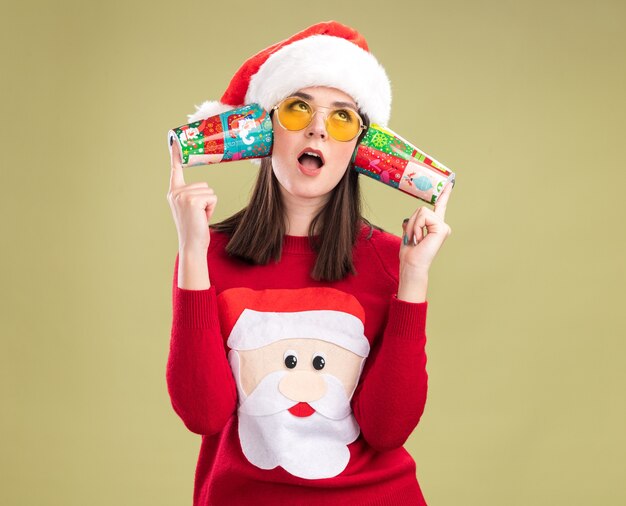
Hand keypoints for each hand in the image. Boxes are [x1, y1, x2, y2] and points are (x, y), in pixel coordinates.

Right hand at [166, 140, 216, 252]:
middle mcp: (175, 192)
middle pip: (204, 184)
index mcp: (174, 192)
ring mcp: (183, 196)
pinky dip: (212, 208)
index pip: (175, 170)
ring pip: (209, 191)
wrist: (192, 245)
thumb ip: (192, 196)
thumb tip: (205, 188)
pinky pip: (212, 197)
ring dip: (209, 205)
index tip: (175, 140)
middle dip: (206, 200)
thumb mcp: (190, 208)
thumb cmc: (194, 228)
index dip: (176, 155)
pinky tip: (202, 217)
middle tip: (198, 214)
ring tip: (200, 216)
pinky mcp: (192, 200)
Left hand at [397, 182, 452, 301]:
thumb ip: (411, 223)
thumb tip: (406, 221)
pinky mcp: (442, 228)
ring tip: (416, 239)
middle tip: (413, 238)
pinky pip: (423, 216)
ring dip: (413, 225)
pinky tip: (420, 239)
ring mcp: (443, 226)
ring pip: (421, 211)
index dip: (445, 193)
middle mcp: (441, 224)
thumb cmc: (410, 252)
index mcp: (434, 225)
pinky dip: (417, 227)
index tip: (450, 181)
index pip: (440, 205)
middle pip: (421, 209)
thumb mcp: (408, 233)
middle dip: (412, 222)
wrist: (412, 264)